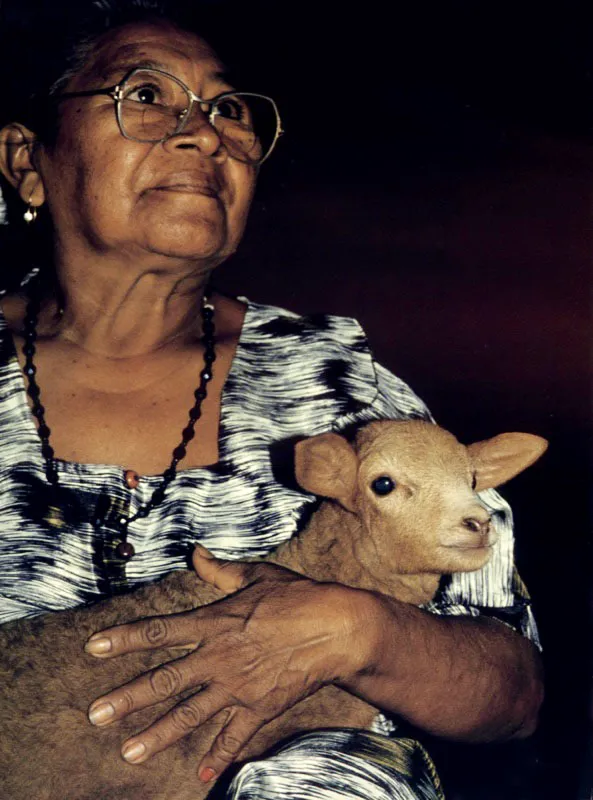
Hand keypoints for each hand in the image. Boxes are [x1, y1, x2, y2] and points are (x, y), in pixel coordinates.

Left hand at [85, 546, 371, 782]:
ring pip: (189, 715)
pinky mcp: (259, 708)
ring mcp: (238, 687)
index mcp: (215, 622)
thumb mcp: (256, 575)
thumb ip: (220, 570)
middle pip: (165, 680)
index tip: (93, 647)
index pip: (160, 631)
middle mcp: (219, 657)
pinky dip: (217, 757)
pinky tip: (200, 777)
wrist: (336, 628)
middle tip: (96, 714)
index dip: (125, 638)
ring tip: (128, 753)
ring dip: (157, 736)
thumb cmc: (297, 596)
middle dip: (127, 698)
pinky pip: (233, 737)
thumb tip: (196, 552)